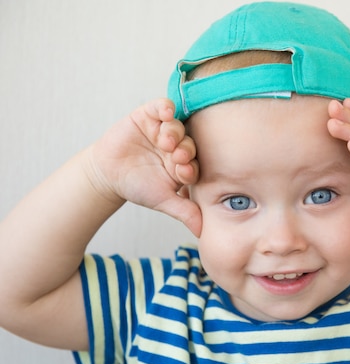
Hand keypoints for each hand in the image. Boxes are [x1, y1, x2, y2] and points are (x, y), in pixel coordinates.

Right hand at [87, 98, 201, 235]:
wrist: (107, 175)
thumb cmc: (138, 187)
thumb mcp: (162, 201)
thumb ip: (184, 212)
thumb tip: (203, 232)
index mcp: (186, 163)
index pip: (196, 162)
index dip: (191, 167)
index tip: (184, 174)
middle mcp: (178, 145)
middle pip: (189, 143)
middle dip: (184, 149)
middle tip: (176, 156)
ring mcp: (163, 129)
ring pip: (176, 126)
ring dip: (174, 132)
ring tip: (165, 141)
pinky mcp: (148, 115)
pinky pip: (160, 106)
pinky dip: (164, 107)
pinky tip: (166, 111)